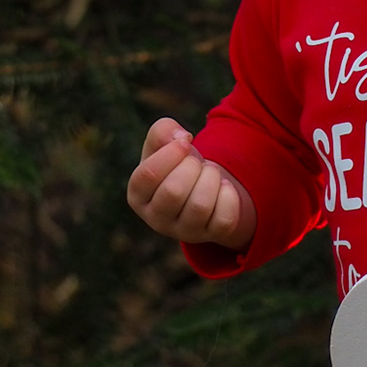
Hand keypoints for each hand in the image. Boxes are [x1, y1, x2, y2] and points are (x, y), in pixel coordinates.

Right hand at [127, 118, 255, 248]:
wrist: (202, 187)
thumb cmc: (177, 164)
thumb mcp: (164, 144)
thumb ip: (163, 131)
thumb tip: (182, 138)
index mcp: (137, 196)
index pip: (147, 176)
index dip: (170, 153)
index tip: (185, 143)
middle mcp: (156, 219)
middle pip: (174, 192)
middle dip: (192, 166)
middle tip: (197, 162)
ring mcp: (184, 231)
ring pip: (200, 206)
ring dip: (211, 178)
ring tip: (210, 172)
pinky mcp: (211, 235)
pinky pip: (224, 218)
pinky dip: (229, 194)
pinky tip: (223, 187)